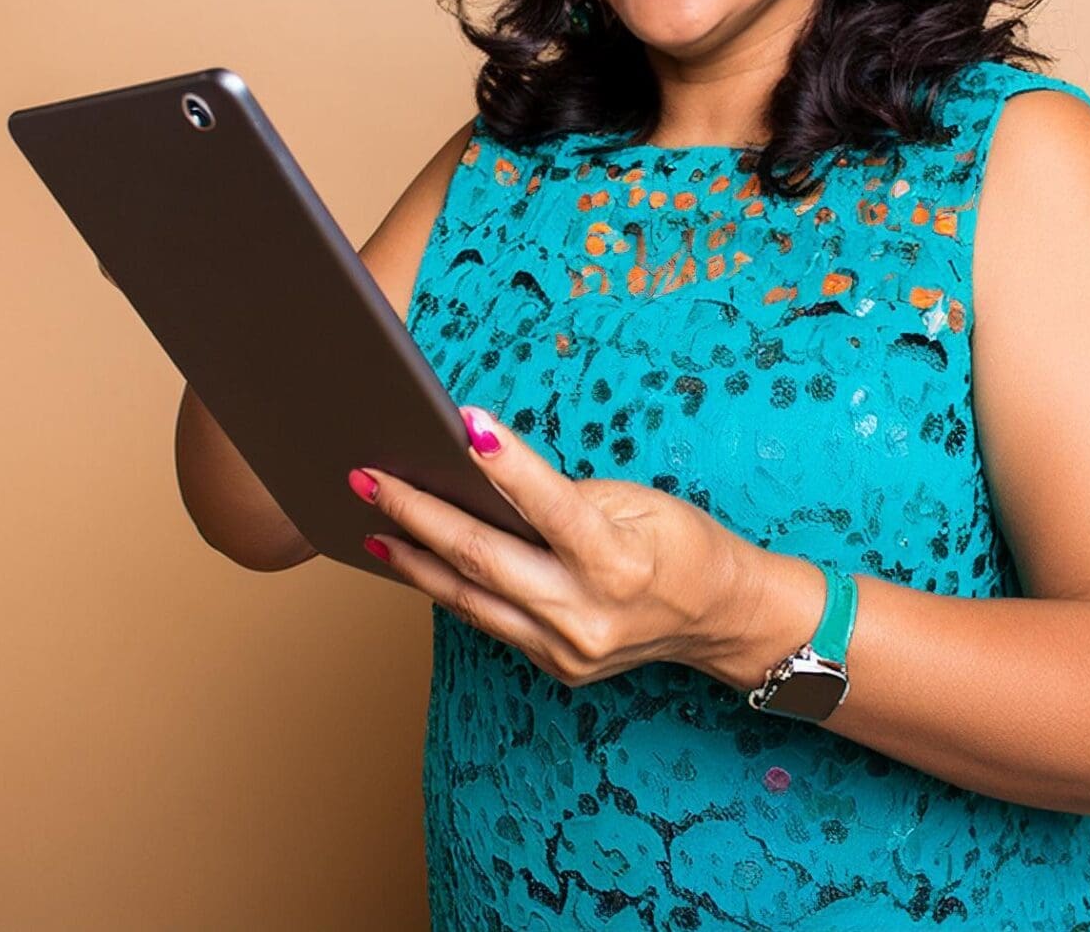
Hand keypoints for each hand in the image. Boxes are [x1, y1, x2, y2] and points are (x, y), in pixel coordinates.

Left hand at [350, 405, 760, 687]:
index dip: (506, 465)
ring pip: (469, 598)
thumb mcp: (637, 503)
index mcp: (618, 564)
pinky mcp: (552, 665)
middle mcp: (586, 615)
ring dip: (413, 558)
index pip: (548, 507)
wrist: (721, 619)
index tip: (462, 424)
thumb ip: (562, 498)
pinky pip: (488, 619)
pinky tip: (413, 557)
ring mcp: (564, 649)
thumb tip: (484, 478)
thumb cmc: (681, 545)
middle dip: (418, 514)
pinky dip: (447, 585)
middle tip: (368, 478)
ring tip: (369, 521)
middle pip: (483, 559)